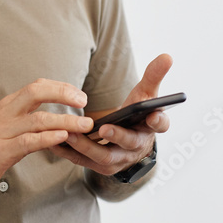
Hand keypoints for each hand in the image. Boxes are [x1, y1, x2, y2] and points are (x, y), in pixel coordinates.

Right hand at [0, 79, 93, 197]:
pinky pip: (28, 141)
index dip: (60, 87)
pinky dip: (47, 138)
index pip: (36, 87)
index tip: (79, 94)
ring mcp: (2, 132)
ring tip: (83, 125)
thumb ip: (27, 122)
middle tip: (83, 101)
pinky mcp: (0, 151)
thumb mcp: (5, 129)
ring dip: (65, 121)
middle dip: (63, 93)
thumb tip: (56, 119)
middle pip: (36, 92)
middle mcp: (5, 114)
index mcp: (7, 106)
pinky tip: (62, 137)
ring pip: (37, 119)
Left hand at [49, 53, 172, 176]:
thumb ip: (154, 76)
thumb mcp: (146, 94)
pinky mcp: (101, 166)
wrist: (128, 142)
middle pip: (129, 143)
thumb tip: (167, 56)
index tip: (153, 115)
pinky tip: (56, 140)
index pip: (160, 124)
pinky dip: (70, 152)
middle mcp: (137, 147)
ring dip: (86, 146)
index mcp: (151, 127)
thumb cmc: (137, 114)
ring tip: (70, 133)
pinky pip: (84, 161)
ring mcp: (120, 159)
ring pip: (104, 157)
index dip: (158, 120)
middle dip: (117, 136)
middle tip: (105, 128)